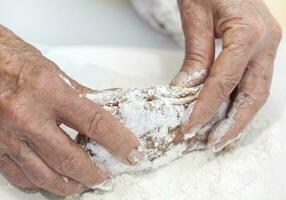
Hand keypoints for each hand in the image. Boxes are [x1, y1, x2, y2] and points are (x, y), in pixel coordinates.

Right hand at [0, 25, 140, 195]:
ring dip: (70, 185)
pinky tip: (53, 180)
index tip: (131, 152)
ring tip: (83, 184)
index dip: (119, 141)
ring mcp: (9, 135)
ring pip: (45, 176)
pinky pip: (20, 176)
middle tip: (106, 175)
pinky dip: (41, 182)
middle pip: (71, 159)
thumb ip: (81, 96)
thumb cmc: (14, 59)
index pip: (96, 122)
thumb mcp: (54, 73)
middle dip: (94, 173)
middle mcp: (27, 115)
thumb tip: (108, 111)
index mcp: (48, 91)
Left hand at [171, 0, 281, 151]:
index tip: (190, 126)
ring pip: (258, 92)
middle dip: (234, 124)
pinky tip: (227, 114)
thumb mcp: (195, 16)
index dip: (206, 107)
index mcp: (249, 33)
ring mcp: (269, 45)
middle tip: (213, 143)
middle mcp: (267, 42)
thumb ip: (195, 56)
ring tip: (221, 136)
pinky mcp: (263, 48)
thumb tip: (186, 91)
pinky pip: (254, 81)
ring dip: (240, 117)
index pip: (225, 81)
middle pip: (254, 95)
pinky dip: (241, 101)